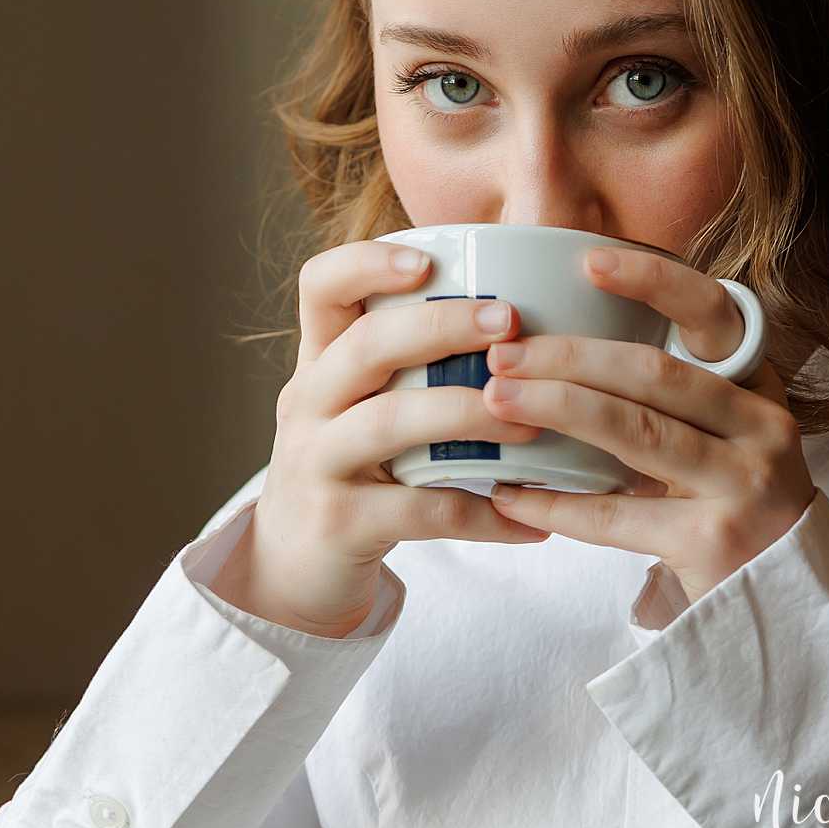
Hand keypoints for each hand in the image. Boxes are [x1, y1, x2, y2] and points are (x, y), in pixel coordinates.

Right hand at [228, 240, 551, 638]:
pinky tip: (530, 520)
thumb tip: (520, 309)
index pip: (320, 286)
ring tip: (535, 424)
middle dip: (443, 326)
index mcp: (319, 361)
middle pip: (367, 345)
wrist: (293, 566)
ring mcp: (318, 462)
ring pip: (392, 421)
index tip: (428, 261)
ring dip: (470, 414)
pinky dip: (483, 515)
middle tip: (511, 323)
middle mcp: (309, 402)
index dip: (367, 263)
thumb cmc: (353, 468)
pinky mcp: (339, 523)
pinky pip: (421, 510)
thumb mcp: (358, 405)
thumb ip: (408, 362)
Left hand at [482, 246, 814, 606]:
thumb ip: (660, 395)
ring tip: (496, 399)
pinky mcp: (714, 543)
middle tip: (502, 353)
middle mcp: (760, 428)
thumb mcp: (715, 437)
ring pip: (636, 433)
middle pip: (654, 374)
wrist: (778, 600)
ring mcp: (743, 485)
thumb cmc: (723, 503)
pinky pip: (616, 516)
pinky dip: (555, 503)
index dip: (653, 280)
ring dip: (556, 409)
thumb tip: (554, 344)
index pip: (713, 312)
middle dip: (568, 357)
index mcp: (754, 388)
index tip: (588, 262)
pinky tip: (508, 493)